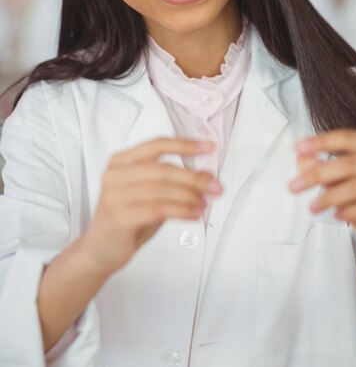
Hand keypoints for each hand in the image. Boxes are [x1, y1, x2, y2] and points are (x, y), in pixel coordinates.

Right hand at [81, 137, 221, 274]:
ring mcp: (114, 195)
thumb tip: (207, 176)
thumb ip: (172, 182)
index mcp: (121, 160)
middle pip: (163, 168)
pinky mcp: (119, 217)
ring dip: (190, 196)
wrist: (99, 250)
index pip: (157, 145)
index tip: (209, 147)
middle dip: (194, 178)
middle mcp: (115, 174)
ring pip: (162, 189)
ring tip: (205, 204)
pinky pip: (158, 210)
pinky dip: (181, 211)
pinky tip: (194, 214)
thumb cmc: (127, 218)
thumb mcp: (149, 194)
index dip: (185, 145)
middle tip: (215, 186)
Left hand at [288, 130, 355, 252]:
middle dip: (318, 175)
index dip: (321, 142)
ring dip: (330, 197)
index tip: (298, 147)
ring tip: (312, 206)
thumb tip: (301, 158)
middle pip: (350, 163)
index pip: (347, 138)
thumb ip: (318, 165)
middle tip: (295, 185)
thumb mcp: (335, 177)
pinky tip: (336, 215)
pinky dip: (350, 212)